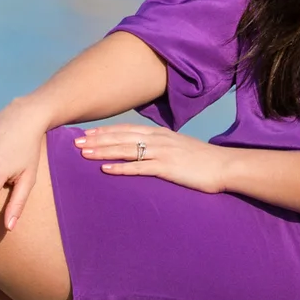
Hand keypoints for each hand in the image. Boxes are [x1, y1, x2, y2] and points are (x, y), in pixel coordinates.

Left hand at [74, 124, 233, 192]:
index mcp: (159, 133)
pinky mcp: (167, 168)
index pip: (126, 129)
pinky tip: (106, 170)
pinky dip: (121, 168)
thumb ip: (161, 146)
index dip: (105, 130)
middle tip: (75, 141)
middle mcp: (158, 139)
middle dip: (97, 139)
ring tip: (83, 154)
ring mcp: (162, 152)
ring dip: (103, 151)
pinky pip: (139, 167)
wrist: (224, 166)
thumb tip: (145, 150)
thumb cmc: (201, 160)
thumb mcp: (178, 147)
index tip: (86, 132)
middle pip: (121, 137)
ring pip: (126, 149)